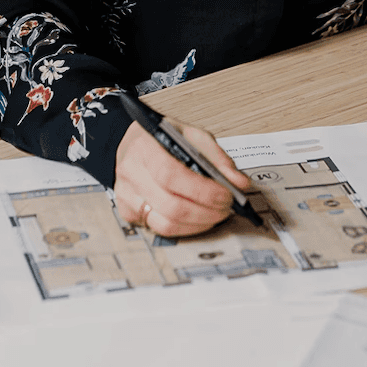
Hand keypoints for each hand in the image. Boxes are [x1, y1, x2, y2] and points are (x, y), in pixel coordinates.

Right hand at [113, 118, 251, 237]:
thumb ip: (217, 158)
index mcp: (144, 147)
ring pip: (166, 224)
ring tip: (216, 214)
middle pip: (171, 205)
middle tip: (227, 207)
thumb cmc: (162, 139)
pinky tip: (198, 218)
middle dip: (207, 211)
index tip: (226, 195)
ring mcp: (126, 196)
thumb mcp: (191, 136)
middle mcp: (130, 173)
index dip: (203, 190)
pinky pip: (161, 230)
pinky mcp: (129, 213)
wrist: (134, 144)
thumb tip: (239, 183)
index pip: (171, 175)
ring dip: (199, 224)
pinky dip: (186, 228)